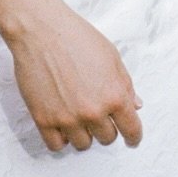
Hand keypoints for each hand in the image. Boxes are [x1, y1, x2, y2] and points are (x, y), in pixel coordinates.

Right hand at [6, 4, 143, 151]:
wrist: (42, 31)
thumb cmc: (78, 38)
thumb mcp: (111, 56)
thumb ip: (125, 84)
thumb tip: (135, 105)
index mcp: (114, 94)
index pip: (131, 129)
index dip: (133, 136)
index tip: (132, 139)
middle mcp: (93, 111)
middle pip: (107, 138)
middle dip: (106, 127)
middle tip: (98, 112)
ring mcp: (67, 118)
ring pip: (83, 144)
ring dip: (84, 132)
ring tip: (78, 114)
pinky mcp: (44, 120)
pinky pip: (57, 145)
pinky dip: (61, 137)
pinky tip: (62, 123)